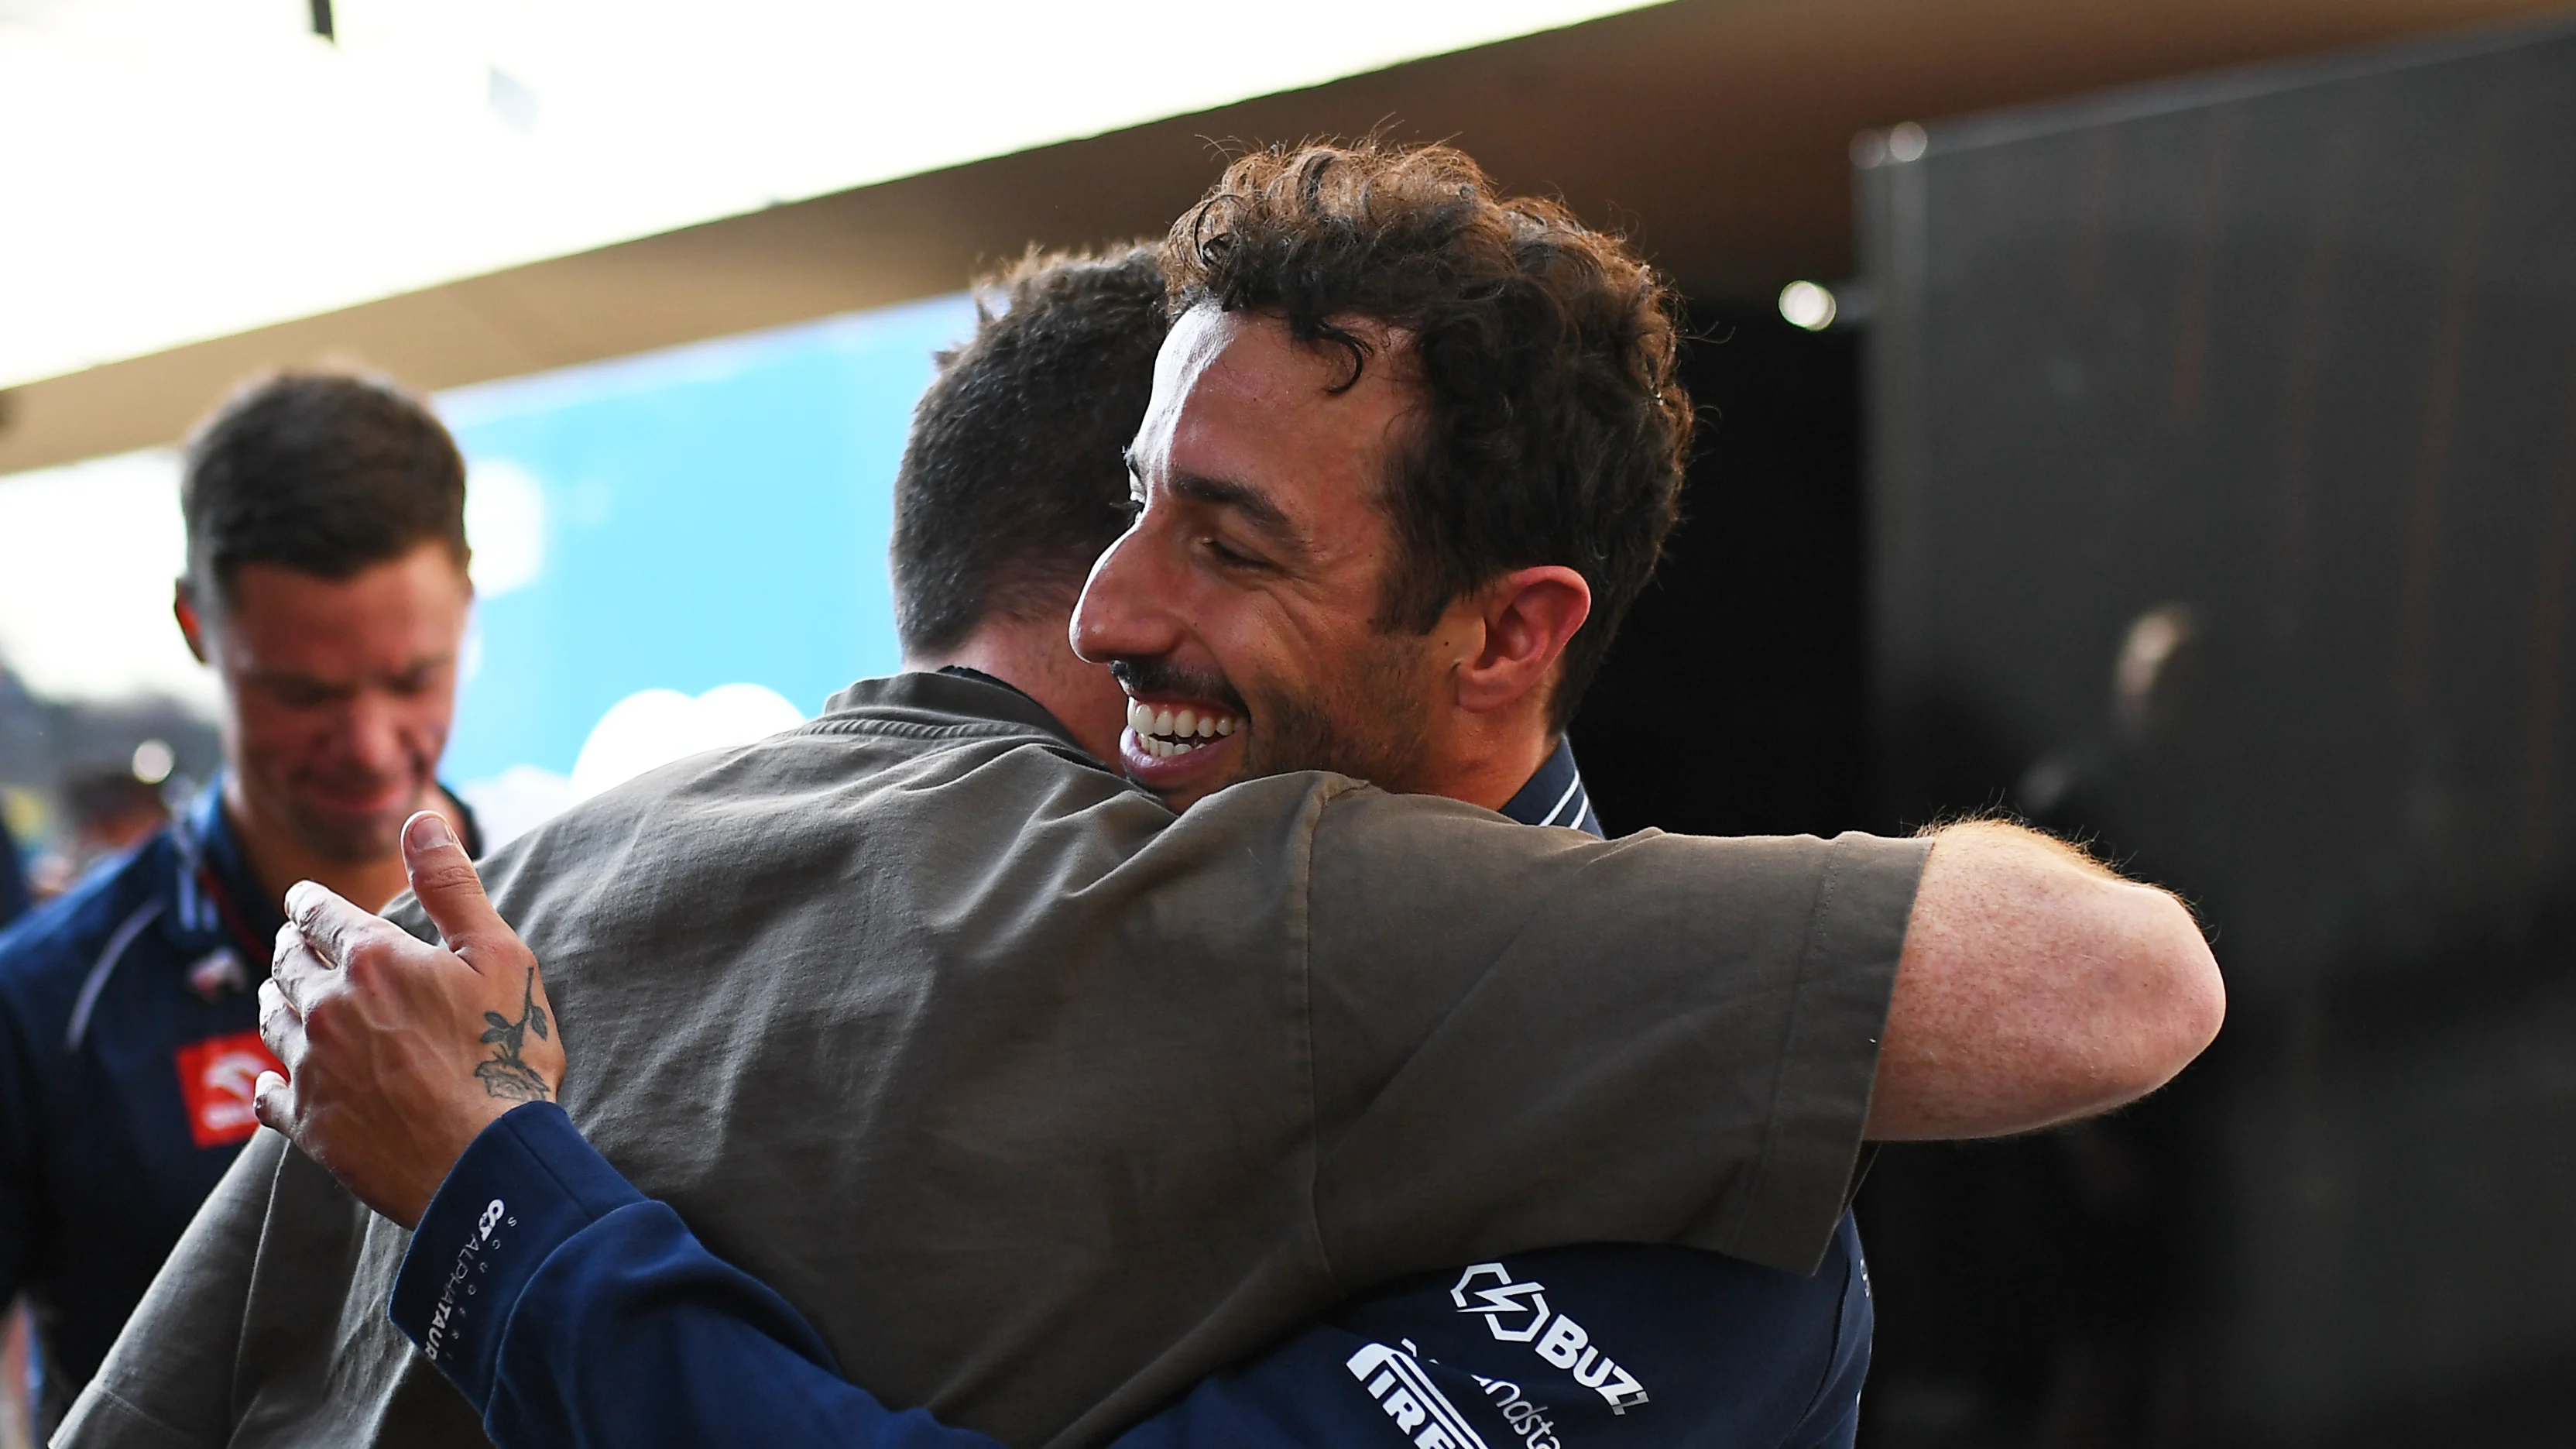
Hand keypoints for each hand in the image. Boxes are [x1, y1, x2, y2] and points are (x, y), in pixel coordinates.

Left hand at [255, 811, 565, 1228]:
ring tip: (285, 997)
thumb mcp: (500, 956)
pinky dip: (267, 1083)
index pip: (319, 913)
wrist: (486, 1164)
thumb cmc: (504, 1055)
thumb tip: (421, 820)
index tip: (304, 899)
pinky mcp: (310, 1125)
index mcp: (372, 960)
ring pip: (272, 1021)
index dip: (310, 902)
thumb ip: (453, 885)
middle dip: (290, 947)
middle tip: (296, 944)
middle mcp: (328, 1008)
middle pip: (287, 964)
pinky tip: (272, 1084)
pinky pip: (267, 1096)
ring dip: (276, 1001)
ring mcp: (312, 1068)